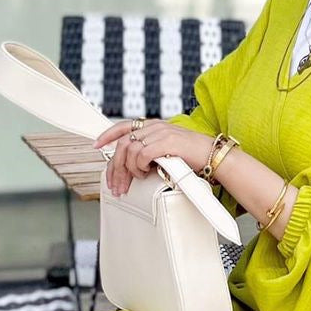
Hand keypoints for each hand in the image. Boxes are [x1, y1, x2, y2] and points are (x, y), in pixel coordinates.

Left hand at [92, 121, 214, 195]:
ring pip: (130, 150)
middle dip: (115, 167)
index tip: (97, 145)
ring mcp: (161, 133)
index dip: (107, 135)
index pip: (124, 126)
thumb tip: (131, 165)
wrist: (213, 157)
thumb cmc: (192, 157)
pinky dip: (140, 167)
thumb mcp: (166, 151)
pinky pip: (142, 155)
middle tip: (116, 184)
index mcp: (153, 126)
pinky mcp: (167, 142)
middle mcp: (155, 127)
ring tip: (137, 178)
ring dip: (129, 169)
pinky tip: (147, 172)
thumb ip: (149, 152)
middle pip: (123, 144)